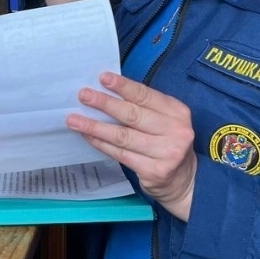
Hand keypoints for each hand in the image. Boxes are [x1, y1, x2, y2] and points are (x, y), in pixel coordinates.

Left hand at [67, 72, 196, 220]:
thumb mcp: (166, 120)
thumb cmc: (167, 142)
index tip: (102, 78)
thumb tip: (106, 91)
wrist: (185, 181)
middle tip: (83, 95)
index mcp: (177, 112)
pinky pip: (121, 154)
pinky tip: (87, 136)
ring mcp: (165, 153)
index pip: (146, 95)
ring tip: (74, 120)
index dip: (123, 86)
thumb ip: (144, 107)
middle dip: (105, 104)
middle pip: (132, 115)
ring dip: (95, 127)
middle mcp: (175, 131)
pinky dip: (101, 144)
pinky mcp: (154, 171)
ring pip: (123, 136)